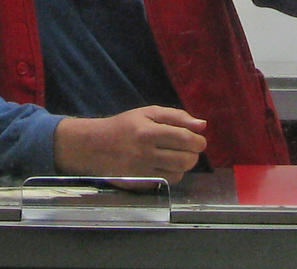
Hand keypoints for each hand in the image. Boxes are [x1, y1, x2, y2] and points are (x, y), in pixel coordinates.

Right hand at [53, 105, 207, 177]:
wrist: (94, 146)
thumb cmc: (124, 126)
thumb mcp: (147, 112)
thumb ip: (176, 116)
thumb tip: (202, 125)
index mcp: (148, 132)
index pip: (184, 139)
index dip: (198, 141)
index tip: (199, 140)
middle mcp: (146, 153)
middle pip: (185, 159)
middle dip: (194, 154)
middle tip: (190, 148)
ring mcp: (143, 171)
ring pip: (178, 173)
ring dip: (184, 165)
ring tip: (177, 155)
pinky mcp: (140, 184)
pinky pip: (166, 181)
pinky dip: (172, 174)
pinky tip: (165, 165)